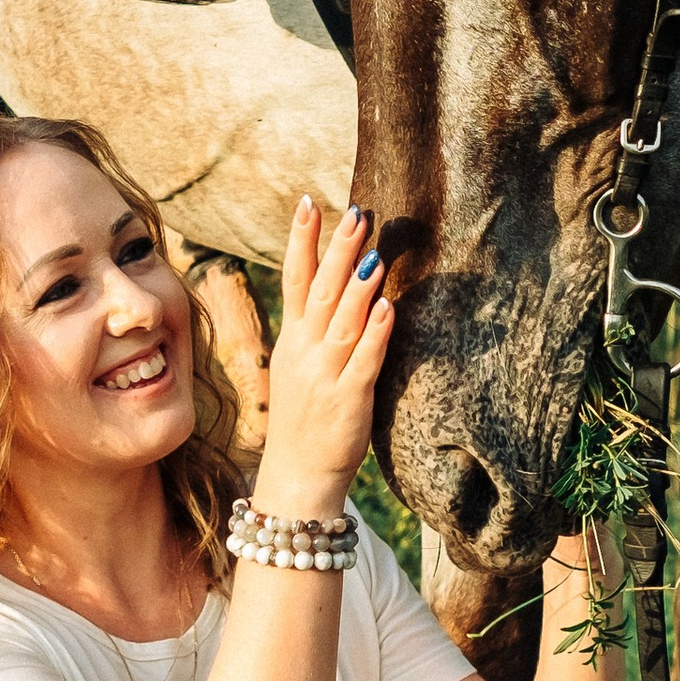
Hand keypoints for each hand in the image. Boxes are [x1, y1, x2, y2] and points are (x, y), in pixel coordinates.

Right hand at [255, 200, 391, 518]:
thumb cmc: (304, 421)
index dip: (302, 241)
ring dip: (358, 285)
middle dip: (337, 250)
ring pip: (342, 322)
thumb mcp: (298, 368)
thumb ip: (315, 330)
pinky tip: (387, 308)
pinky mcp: (348, 399)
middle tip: (356, 212)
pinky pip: (363, 361)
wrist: (297, 477)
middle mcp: (305, 352)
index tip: (310, 203)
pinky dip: (374, 334)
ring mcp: (325, 375)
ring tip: (374, 251)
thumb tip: (338, 288)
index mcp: (292, 341)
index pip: (294, 280)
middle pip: (321, 291)